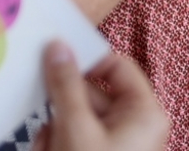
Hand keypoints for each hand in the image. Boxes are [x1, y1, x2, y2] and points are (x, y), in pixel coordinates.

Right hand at [34, 42, 167, 150]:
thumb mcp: (76, 128)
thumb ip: (65, 86)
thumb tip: (57, 48)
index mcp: (144, 113)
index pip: (116, 66)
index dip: (86, 61)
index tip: (55, 60)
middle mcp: (135, 126)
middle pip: (90, 94)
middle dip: (61, 110)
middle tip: (44, 120)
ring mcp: (117, 144)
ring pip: (76, 119)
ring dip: (54, 132)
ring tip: (51, 149)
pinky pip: (74, 138)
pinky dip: (56, 145)